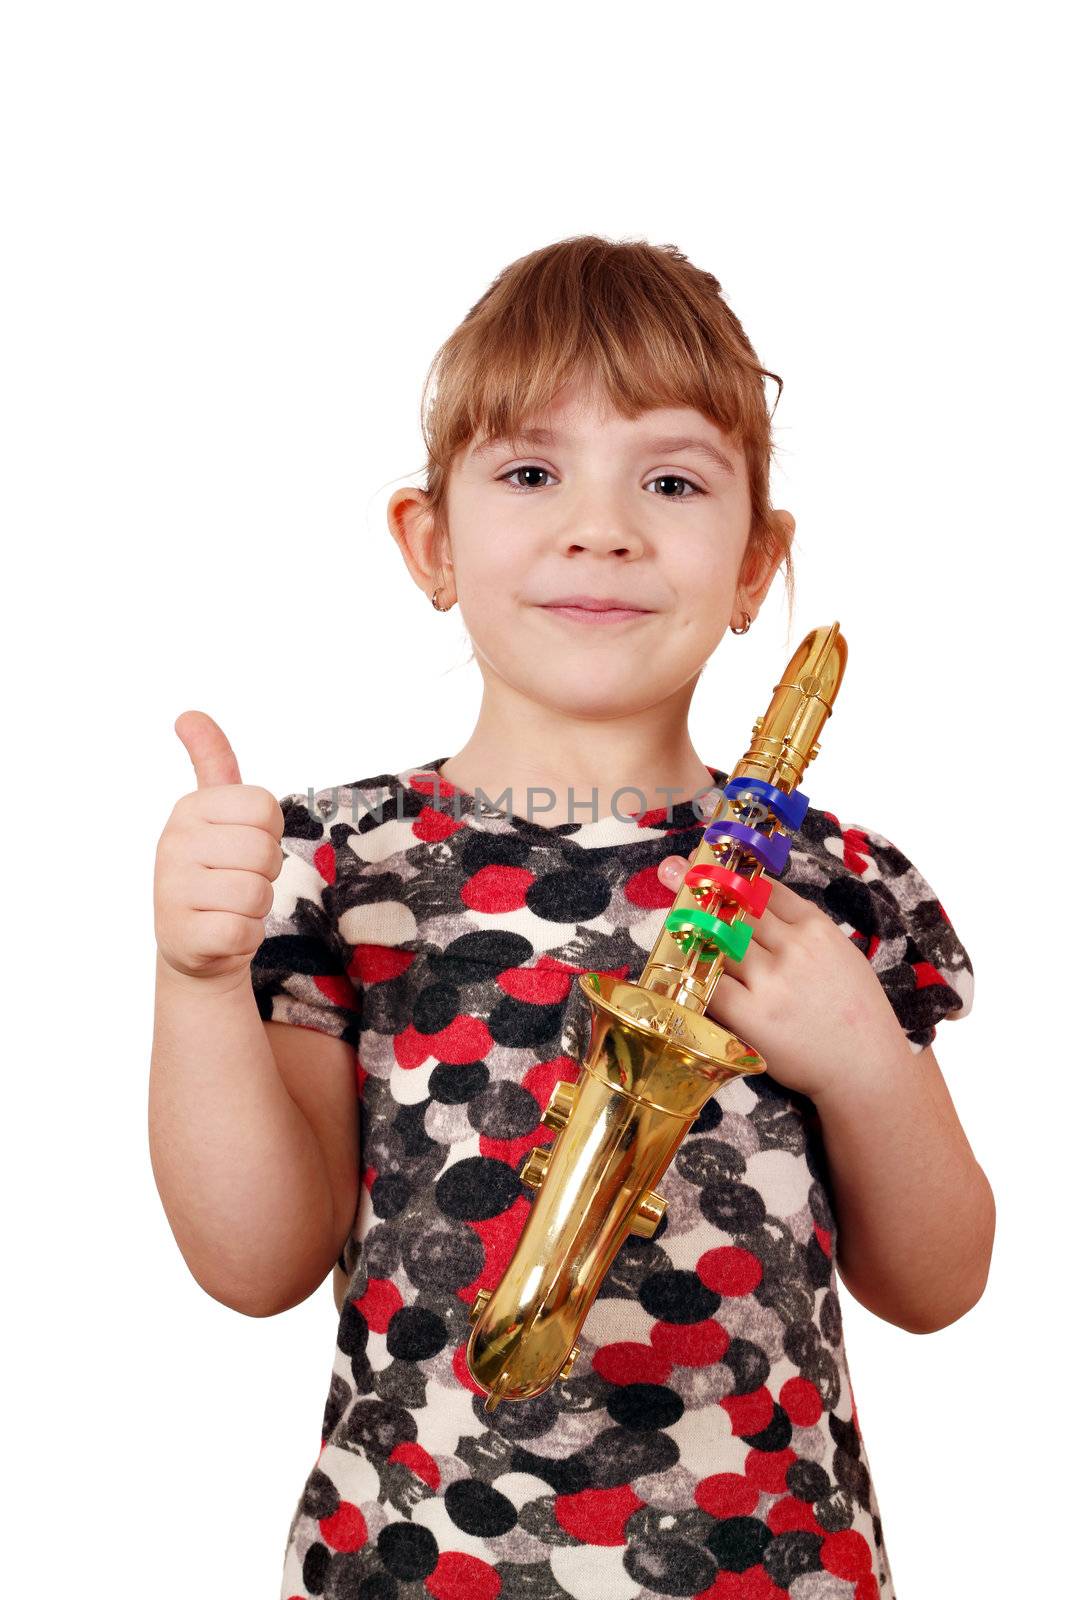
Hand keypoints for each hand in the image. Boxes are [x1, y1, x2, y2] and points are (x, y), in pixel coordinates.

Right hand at [154, 711, 284, 986]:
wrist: (193, 942)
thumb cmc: (217, 869)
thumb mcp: (216, 813)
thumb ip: (212, 762)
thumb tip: (188, 714)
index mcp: (189, 808)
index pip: (264, 807)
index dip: (269, 832)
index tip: (246, 844)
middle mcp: (172, 844)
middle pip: (264, 852)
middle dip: (265, 873)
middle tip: (239, 880)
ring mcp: (172, 891)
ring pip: (258, 894)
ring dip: (257, 907)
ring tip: (230, 906)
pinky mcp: (184, 936)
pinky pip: (246, 931)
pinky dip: (247, 937)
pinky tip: (224, 932)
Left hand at [656, 850, 909, 1100]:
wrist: (866, 1066)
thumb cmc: (853, 1011)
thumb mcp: (839, 953)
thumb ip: (801, 928)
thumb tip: (756, 902)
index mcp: (816, 927)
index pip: (763, 888)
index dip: (730, 874)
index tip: (705, 863)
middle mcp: (793, 947)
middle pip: (735, 909)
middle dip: (700, 887)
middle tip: (670, 872)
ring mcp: (771, 980)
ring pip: (719, 942)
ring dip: (694, 932)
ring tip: (675, 923)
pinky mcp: (753, 1016)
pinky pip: (710, 986)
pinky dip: (695, 977)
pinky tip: (684, 971)